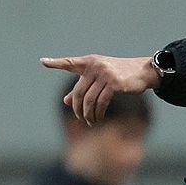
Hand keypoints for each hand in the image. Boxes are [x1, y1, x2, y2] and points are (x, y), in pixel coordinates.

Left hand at [40, 55, 158, 124]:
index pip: (69, 63)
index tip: (42, 62)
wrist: (142, 71)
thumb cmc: (119, 75)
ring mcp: (105, 74)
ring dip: (88, 115)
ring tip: (91, 122)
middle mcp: (95, 66)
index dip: (56, 63)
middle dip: (78, 109)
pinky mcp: (114, 83)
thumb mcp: (99, 80)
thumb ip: (82, 88)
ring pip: (89, 100)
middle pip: (78, 93)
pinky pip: (101, 103)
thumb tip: (66, 101)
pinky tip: (98, 119)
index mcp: (89, 62)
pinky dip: (98, 114)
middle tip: (81, 119)